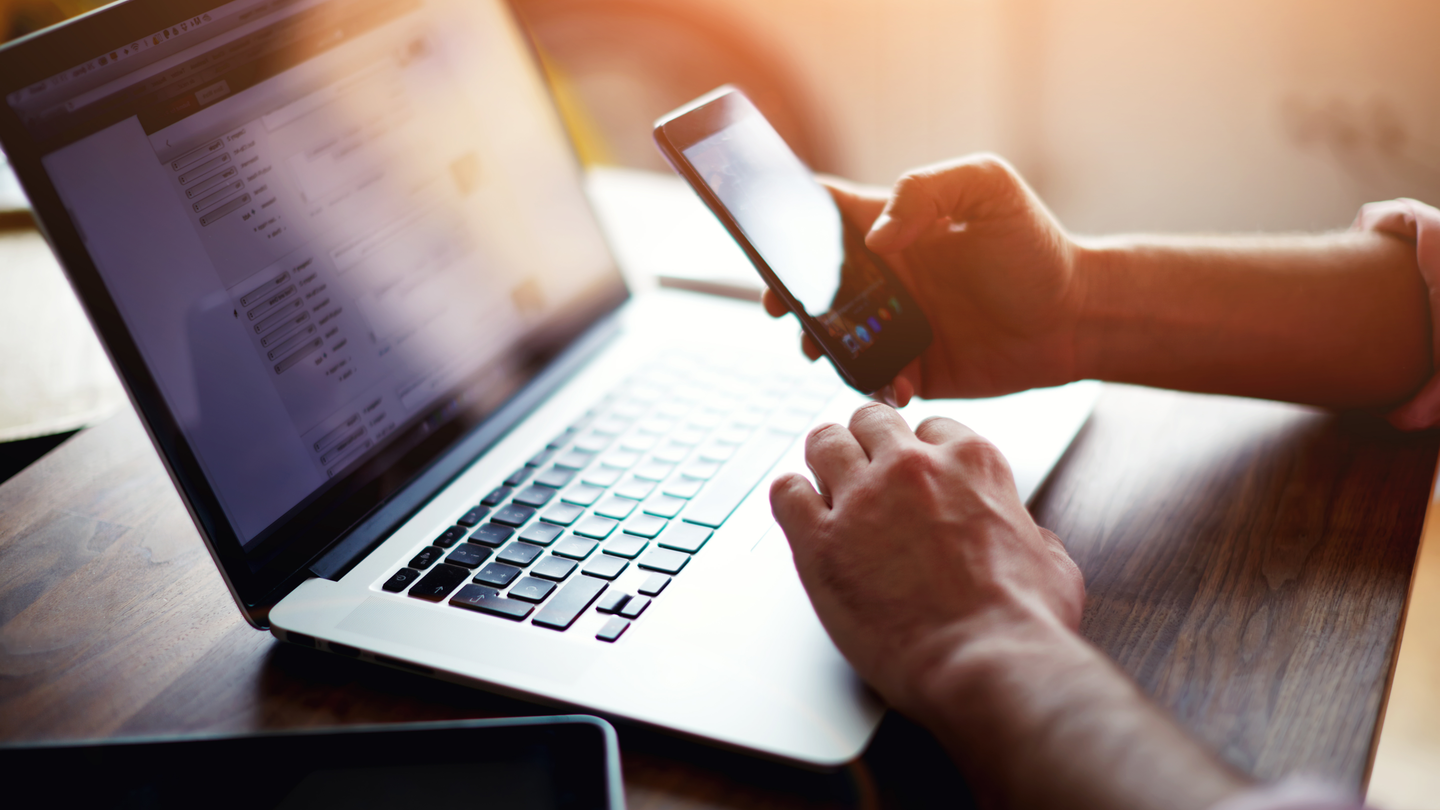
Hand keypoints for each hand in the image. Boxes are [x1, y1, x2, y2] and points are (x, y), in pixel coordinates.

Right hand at [763, 155, 1084, 403]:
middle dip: (784, 293)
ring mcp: (895, 325)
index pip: (824, 214)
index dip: (786, 221)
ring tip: (822, 350)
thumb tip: (874, 238)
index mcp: (893, 227)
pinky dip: (868, 383)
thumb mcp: (989, 189)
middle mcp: (885, 277)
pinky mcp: (912, 368)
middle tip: (779, 306)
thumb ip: (927, 191)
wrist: (1078, 318)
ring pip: (831, 336)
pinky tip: (892, 380)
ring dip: (816, 344)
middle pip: (812, 281)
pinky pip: (871, 379)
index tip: (767, 237)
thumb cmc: (1036, 247)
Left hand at [768, 403, 1084, 714]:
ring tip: (825, 483)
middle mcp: (912, 467)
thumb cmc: (1022, 622)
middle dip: (866, 442)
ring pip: (823, 442)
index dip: (919, 452)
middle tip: (863, 470)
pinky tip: (800, 514)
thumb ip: (1029, 533)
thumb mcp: (1051, 560)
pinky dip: (790, 498)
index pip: (930, 427)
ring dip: (824, 460)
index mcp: (971, 462)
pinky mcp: (820, 541)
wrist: (986, 663)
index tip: (912, 472)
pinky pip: (785, 492)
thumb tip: (1027, 537)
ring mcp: (862, 499)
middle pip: (870, 420)